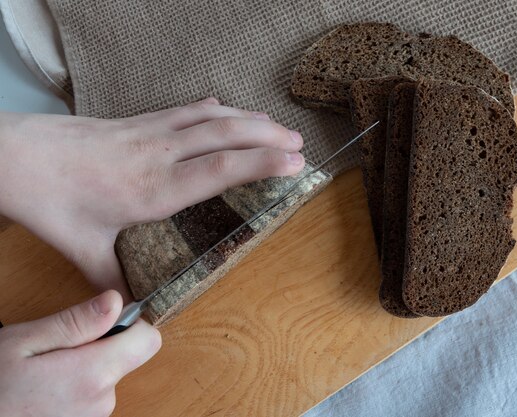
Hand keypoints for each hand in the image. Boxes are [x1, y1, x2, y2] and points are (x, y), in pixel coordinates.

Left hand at [0, 99, 304, 298]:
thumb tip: (130, 313)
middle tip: (300, 145)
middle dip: (269, 137)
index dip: (262, 164)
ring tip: (277, 126)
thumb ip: (113, 281)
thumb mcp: (83, 250)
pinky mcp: (140, 121)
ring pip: (211, 117)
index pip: (220, 170)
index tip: (294, 163)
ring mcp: (151, 132)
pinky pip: (186, 109)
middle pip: (226, 135)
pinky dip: (214, 108)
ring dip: (249, 118)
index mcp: (155, 189)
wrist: (18, 155)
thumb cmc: (52, 201)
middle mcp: (161, 154)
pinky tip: (225, 108)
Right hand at [0, 290, 160, 416]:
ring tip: (45, 373)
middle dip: (100, 345)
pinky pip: (93, 395)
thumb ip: (76, 322)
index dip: (132, 324)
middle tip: (57, 348)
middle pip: (126, 357)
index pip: (148, 341)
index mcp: (93, 375)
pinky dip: (77, 387)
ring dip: (85, 368)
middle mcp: (102, 402)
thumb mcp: (25, 343)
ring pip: (107, 376)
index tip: (105, 320)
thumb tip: (115, 301)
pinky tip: (46, 390)